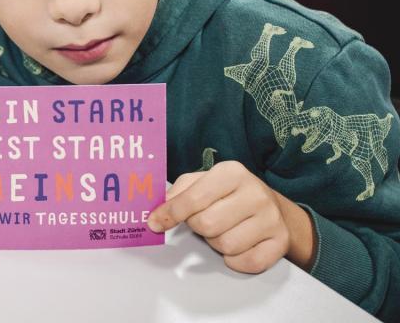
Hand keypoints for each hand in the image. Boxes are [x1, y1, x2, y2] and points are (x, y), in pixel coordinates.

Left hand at [147, 160, 315, 273]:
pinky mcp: (280, 242)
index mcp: (232, 172)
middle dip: (198, 227)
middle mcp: (255, 193)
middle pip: (207, 224)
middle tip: (203, 221)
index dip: (171, 213)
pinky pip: (246, 262)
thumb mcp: (202, 181)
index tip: (155, 222)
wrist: (271, 205)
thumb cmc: (229, 193)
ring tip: (223, 229)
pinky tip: (238, 245)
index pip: (194, 198)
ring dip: (216, 243)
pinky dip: (235, 260)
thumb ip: (178, 192)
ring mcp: (271, 218)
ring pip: (226, 246)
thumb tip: (158, 213)